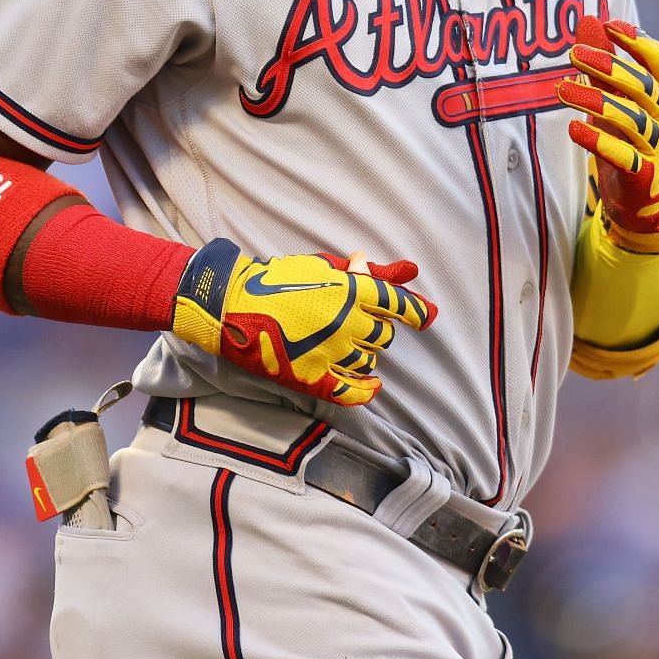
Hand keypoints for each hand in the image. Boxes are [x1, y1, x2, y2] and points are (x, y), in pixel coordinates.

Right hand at [171, 239, 435, 406]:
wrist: (232, 304)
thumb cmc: (278, 278)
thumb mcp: (325, 266)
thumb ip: (370, 272)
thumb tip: (410, 270)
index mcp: (350, 292)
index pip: (398, 305)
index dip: (416, 312)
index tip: (427, 317)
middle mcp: (345, 323)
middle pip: (384, 335)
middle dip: (377, 329)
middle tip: (357, 322)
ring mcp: (329, 353)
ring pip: (368, 361)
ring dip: (365, 354)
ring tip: (345, 344)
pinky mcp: (311, 377)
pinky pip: (350, 392)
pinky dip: (365, 391)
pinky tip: (372, 386)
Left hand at [557, 17, 658, 253]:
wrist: (649, 203)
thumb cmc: (635, 140)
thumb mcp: (623, 100)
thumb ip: (608, 64)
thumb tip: (588, 20)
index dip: (636, 41)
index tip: (609, 24)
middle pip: (642, 86)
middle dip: (608, 66)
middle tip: (574, 53)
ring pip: (630, 118)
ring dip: (594, 101)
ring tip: (561, 90)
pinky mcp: (646, 174)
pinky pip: (622, 154)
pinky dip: (597, 141)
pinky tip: (574, 129)